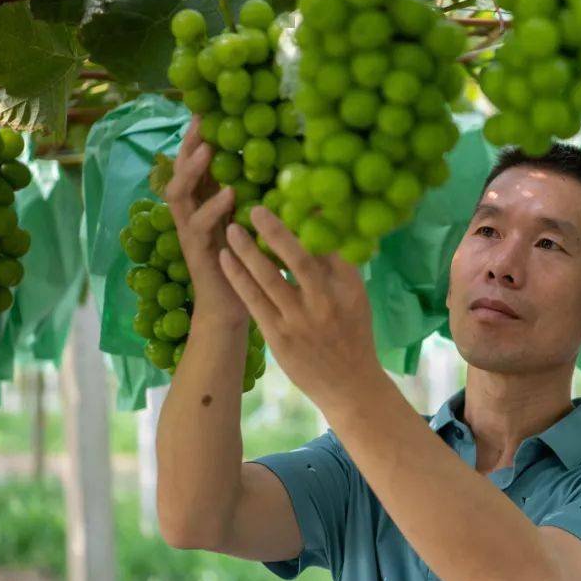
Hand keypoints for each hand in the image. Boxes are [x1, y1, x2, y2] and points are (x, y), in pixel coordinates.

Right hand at [164, 115, 247, 325]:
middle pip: (179, 170)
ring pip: (179, 193)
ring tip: (207, 149)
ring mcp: (190, 231)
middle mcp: (192, 212)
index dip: (200, 137)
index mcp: (205, 202)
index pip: (197, 163)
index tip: (210, 108)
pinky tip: (230, 193)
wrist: (233, 308)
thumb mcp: (253, 221)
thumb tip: (285, 164)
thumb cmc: (249, 262)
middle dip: (188, 143)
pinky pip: (199, 225)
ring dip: (191, 169)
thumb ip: (258, 196)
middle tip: (202, 119)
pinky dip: (213, 207)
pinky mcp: (197, 251)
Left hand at [218, 205, 380, 413]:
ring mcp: (300, 320)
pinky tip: (224, 258)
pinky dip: (238, 277)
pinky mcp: (279, 336)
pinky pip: (253, 300)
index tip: (293, 196)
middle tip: (255, 207)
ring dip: (247, 250)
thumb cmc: (352, 334)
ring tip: (231, 227)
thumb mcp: (356, 298)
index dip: (310, 220)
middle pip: (299, 258)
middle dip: (275, 231)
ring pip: (269, 277)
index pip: (329, 246)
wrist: (350, 384)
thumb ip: (340, 267)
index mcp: (349, 287)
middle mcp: (326, 301)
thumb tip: (323, 228)